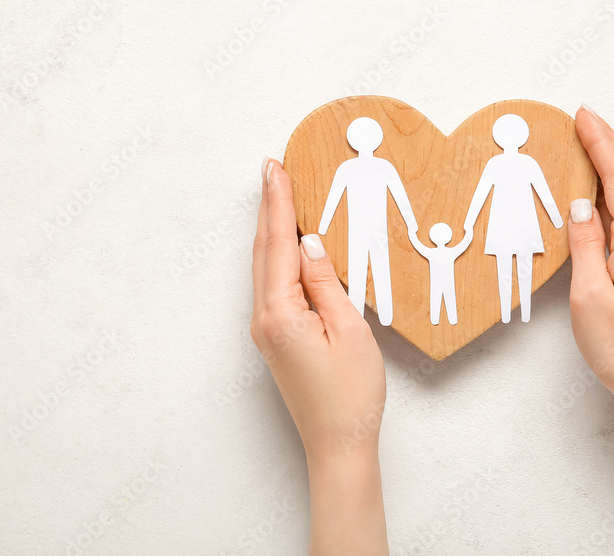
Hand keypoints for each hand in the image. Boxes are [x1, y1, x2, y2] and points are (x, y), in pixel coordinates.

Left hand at [252, 157, 388, 554]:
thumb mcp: (349, 331)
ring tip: (277, 195)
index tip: (275, 169)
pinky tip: (286, 244)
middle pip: (264, 251)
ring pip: (265, 267)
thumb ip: (326, 283)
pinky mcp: (276, 338)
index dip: (278, 203)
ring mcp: (267, 330)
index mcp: (280, 313)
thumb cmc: (350, 395)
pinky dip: (277, 255)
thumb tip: (310, 244)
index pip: (278, 245)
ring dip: (271, 229)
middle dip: (268, 207)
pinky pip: (273, 285)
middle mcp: (264, 319)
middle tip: (271, 169)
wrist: (337, 443)